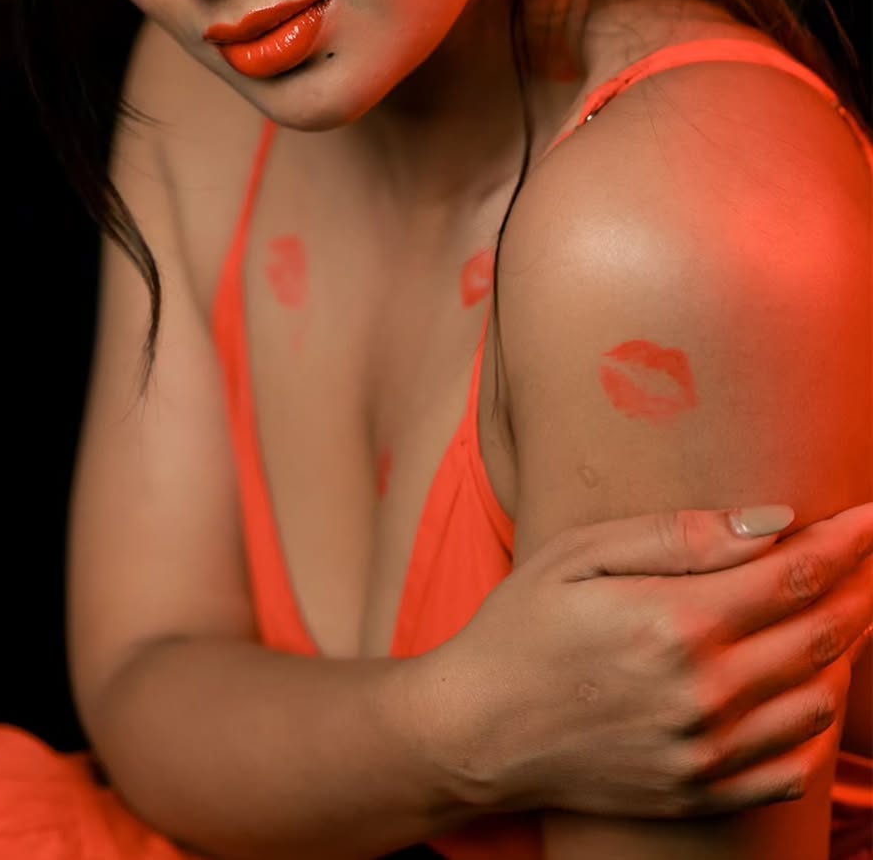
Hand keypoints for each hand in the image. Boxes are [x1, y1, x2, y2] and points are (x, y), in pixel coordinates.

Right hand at [417, 502, 872, 818]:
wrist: (475, 731)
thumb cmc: (519, 628)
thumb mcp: (579, 555)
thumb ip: (678, 536)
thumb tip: (771, 523)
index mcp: (674, 623)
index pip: (792, 577)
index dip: (844, 544)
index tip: (871, 517)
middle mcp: (703, 693)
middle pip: (819, 636)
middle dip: (858, 589)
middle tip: (869, 558)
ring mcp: (705, 751)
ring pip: (816, 702)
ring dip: (844, 652)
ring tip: (845, 614)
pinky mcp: (697, 791)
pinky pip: (790, 766)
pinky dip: (815, 724)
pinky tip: (810, 690)